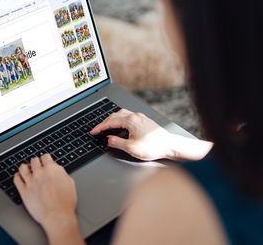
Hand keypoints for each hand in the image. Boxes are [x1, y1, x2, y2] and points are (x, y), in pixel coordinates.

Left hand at [13, 154, 76, 231]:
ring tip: (27, 170)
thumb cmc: (65, 202)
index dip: (46, 159)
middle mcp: (40, 173)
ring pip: (23, 167)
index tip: (45, 161)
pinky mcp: (23, 191)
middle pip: (34, 160)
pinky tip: (19, 177)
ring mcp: (30, 182)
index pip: (45, 157)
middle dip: (36, 163)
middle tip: (37, 166)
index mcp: (52, 169)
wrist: (57, 216)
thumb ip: (61, 174)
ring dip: (25, 167)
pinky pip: (16, 179)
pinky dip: (17, 176)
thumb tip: (58, 172)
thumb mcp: (70, 183)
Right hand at [91, 109, 212, 160]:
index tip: (93, 132)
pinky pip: (128, 116)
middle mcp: (135, 116)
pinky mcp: (144, 120)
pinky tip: (120, 125)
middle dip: (104, 122)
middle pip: (114, 115)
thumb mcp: (130, 148)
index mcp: (130, 121)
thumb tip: (107, 139)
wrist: (170, 146)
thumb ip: (116, 142)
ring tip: (106, 126)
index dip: (100, 127)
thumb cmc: (153, 147)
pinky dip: (120, 119)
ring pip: (121, 114)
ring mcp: (140, 117)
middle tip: (97, 129)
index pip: (110, 122)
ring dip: (112, 119)